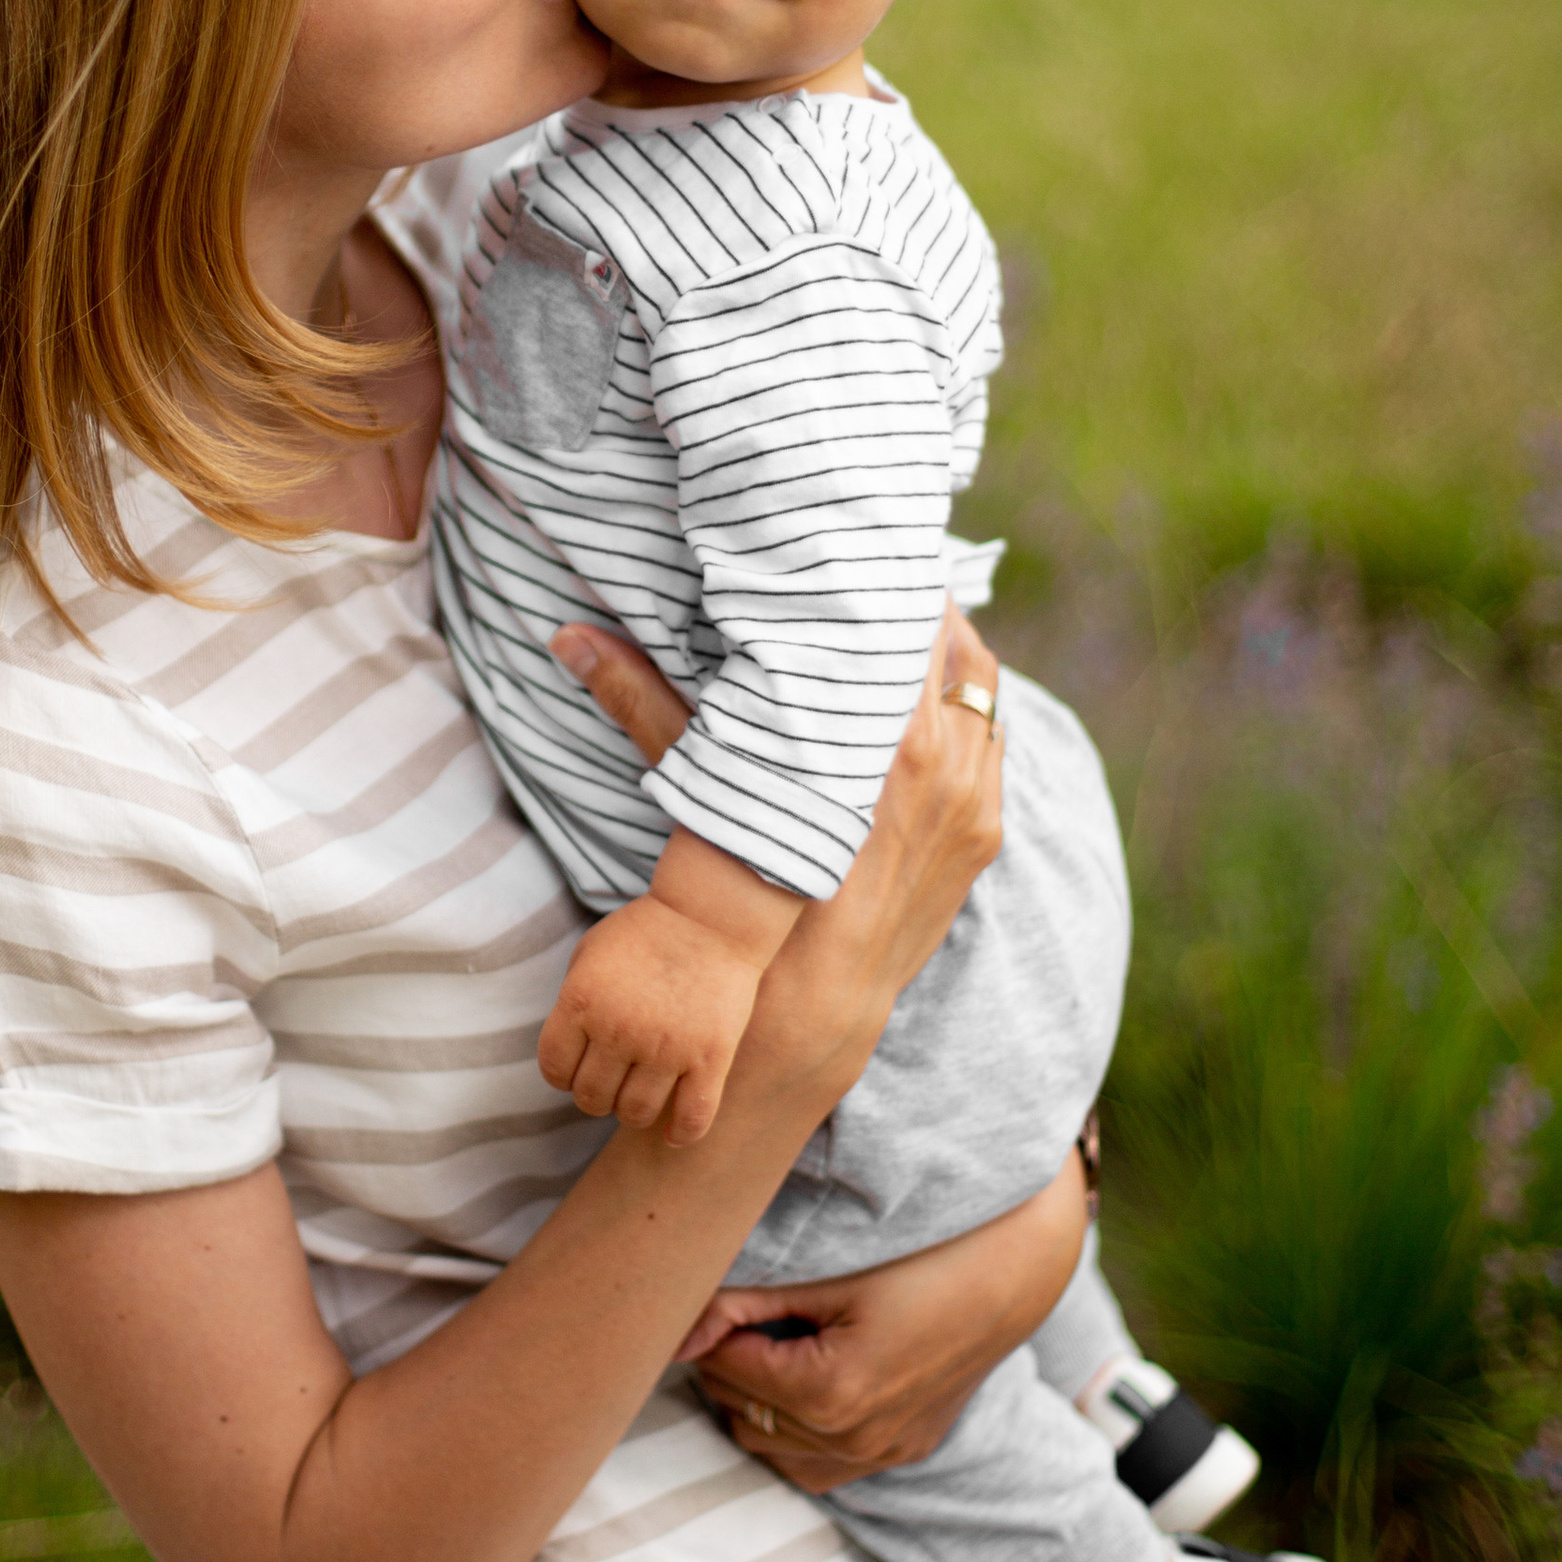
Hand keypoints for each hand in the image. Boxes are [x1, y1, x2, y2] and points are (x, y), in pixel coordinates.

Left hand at [538, 896, 758, 1139]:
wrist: (713, 913)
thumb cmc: (647, 929)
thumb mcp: (590, 952)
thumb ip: (573, 1000)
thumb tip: (569, 1047)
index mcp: (582, 1002)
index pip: (554, 1069)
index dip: (562, 1074)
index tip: (577, 1067)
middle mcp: (619, 1031)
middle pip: (591, 1098)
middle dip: (595, 1095)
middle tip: (611, 1080)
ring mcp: (666, 1049)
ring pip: (635, 1114)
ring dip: (631, 1111)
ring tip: (640, 1094)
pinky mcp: (710, 1059)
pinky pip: (691, 1119)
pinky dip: (680, 1135)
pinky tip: (672, 1134)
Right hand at [551, 600, 1005, 1124]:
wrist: (808, 1013)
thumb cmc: (747, 898)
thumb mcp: (701, 790)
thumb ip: (644, 701)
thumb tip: (570, 636)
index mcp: (881, 738)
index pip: (904, 622)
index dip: (883, 577)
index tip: (854, 547)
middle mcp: (943, 762)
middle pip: (953, 642)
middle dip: (915, 608)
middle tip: (873, 576)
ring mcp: (974, 799)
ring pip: (980, 688)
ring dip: (944, 657)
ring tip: (899, 629)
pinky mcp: (984, 831)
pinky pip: (991, 742)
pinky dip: (964, 712)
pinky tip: (923, 703)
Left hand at [689, 1156, 1090, 1488]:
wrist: (1014, 1268)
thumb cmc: (919, 1254)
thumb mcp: (827, 1272)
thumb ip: (741, 1302)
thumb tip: (672, 1334)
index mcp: (831, 1393)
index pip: (723, 1368)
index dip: (710, 1325)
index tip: (716, 1290)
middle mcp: (856, 1440)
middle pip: (740, 1411)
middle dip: (729, 1363)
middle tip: (746, 1309)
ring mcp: (883, 1454)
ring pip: (771, 1446)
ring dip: (757, 1401)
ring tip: (774, 1339)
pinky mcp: (904, 1451)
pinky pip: (818, 1465)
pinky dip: (796, 1432)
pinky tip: (806, 1377)